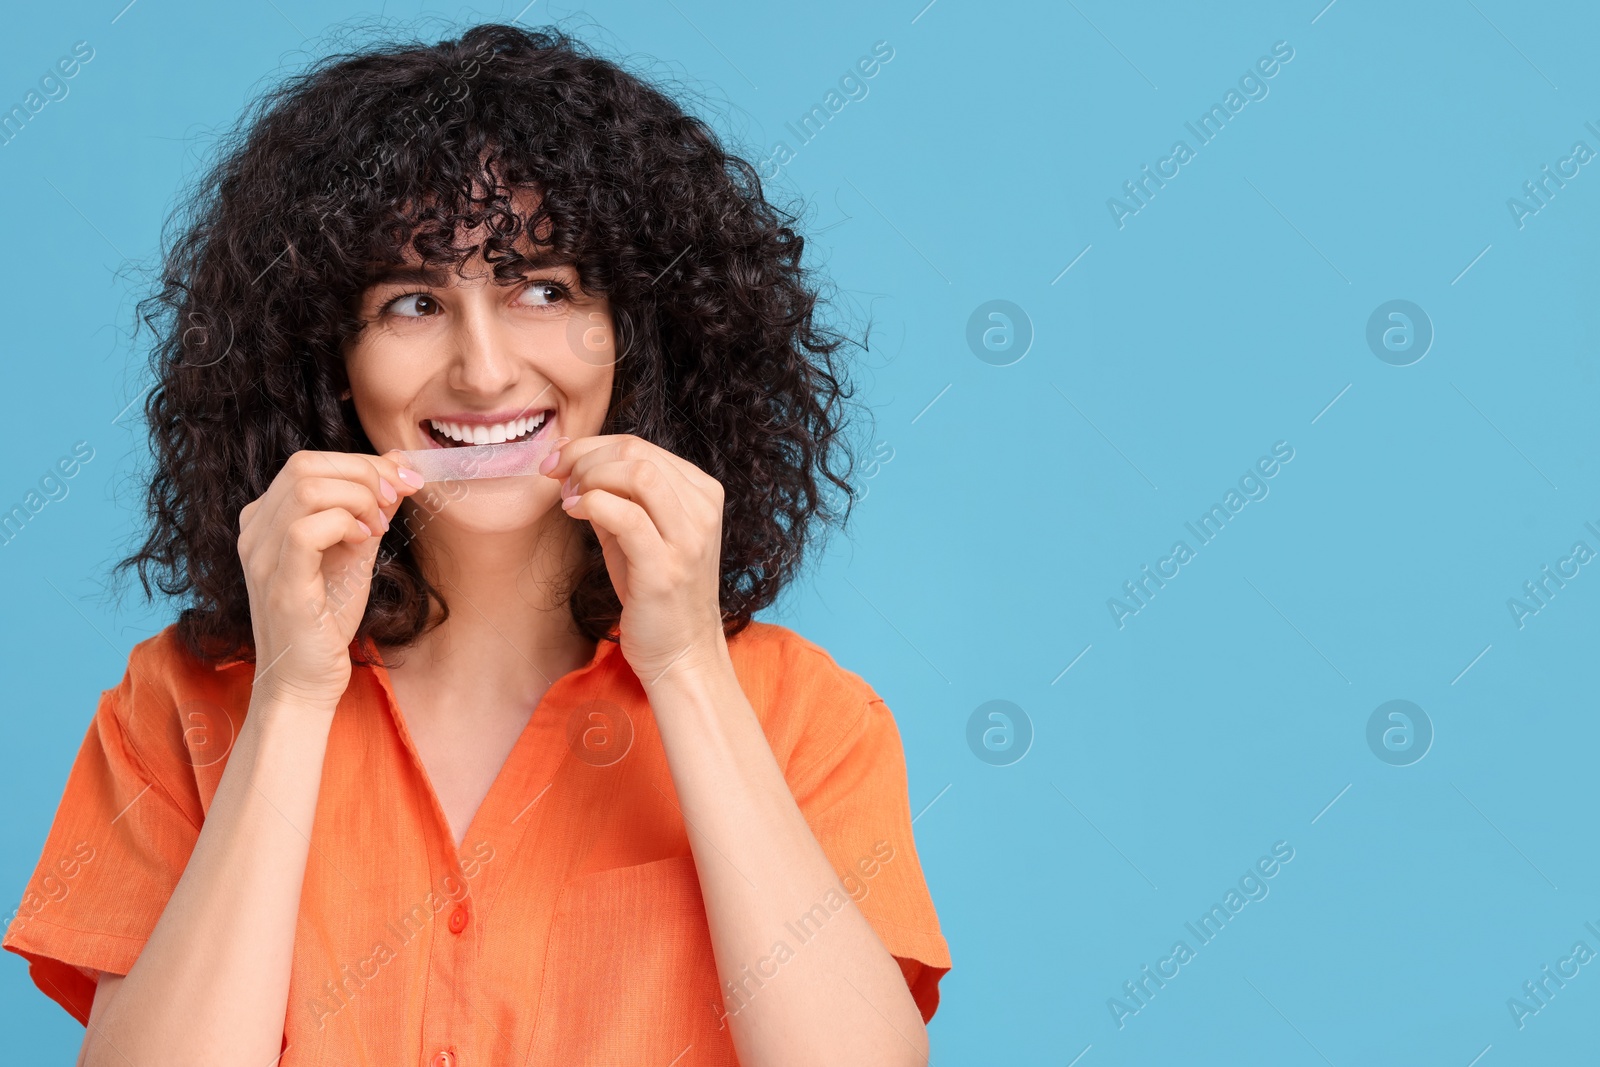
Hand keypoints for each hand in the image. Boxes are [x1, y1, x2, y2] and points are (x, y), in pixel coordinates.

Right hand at [236, 449, 423, 707]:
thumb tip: (398, 469)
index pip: (308, 463)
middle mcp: (254, 531)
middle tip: (396, 498)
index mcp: (266, 519)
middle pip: (304, 465)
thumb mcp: (354, 552)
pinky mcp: (280, 583)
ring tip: (379, 526)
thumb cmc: (326, 619)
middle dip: (363, 472)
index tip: (404, 478)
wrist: (306, 680)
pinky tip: (365, 541)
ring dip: (357, 497)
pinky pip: (305, 529)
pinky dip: (345, 523)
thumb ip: (369, 510)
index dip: (362, 462)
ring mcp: (261, 556)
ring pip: (305, 488)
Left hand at [540, 434, 727, 684]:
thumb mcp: (638, 533)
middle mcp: (702, 510)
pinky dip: (592, 504)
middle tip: (558, 478)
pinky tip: (574, 512)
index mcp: (701, 493)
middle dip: (585, 456)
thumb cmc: (656, 593)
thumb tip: (572, 462)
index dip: (592, 445)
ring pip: (638, 473)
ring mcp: (688, 539)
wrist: (681, 653)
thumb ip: (615, 496)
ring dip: (590, 477)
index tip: (559, 461)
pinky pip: (627, 516)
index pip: (642, 446)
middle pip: (637, 451)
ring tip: (569, 497)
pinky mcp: (666, 568)